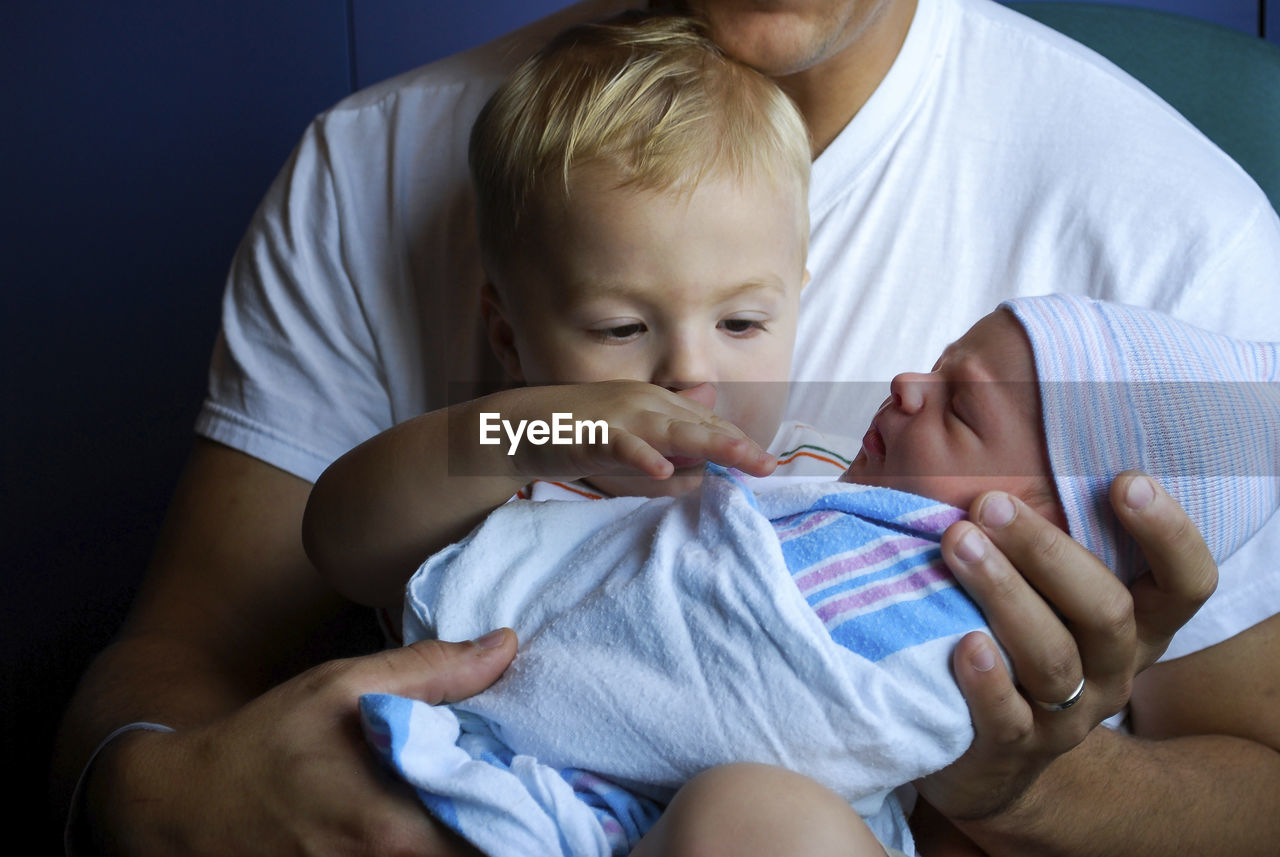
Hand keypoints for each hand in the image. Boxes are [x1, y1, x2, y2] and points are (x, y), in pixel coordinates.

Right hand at [86, 631, 517, 856]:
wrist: (179, 810)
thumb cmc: (265, 744)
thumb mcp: (342, 687)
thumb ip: (431, 671)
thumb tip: (508, 645)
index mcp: (395, 833)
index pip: (503, 847)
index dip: (545, 826)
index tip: (571, 795)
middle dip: (523, 837)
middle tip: (550, 803)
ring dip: (489, 843)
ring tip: (513, 812)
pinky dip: (450, 849)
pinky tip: (462, 825)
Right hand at [502, 380, 776, 481]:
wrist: (522, 426)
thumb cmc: (583, 435)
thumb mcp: (635, 444)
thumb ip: (669, 451)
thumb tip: (704, 467)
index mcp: (659, 404)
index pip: (708, 427)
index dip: (739, 444)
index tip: (769, 465)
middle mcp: (646, 403)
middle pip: (699, 426)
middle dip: (737, 445)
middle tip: (770, 466)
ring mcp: (619, 417)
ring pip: (671, 429)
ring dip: (707, 444)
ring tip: (740, 458)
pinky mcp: (591, 435)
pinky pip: (621, 444)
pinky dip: (641, 455)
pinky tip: (661, 470)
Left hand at [915, 471, 1216, 821]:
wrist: (986, 753)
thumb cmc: (1014, 640)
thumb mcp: (1047, 594)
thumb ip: (1042, 540)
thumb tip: (992, 453)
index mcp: (1137, 625)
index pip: (1186, 583)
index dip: (1167, 535)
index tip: (1125, 481)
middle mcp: (1114, 670)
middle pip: (1106, 612)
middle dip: (1047, 551)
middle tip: (989, 503)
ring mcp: (1068, 716)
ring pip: (1053, 658)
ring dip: (1005, 594)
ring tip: (957, 543)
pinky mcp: (1013, 747)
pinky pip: (1008, 719)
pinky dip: (987, 681)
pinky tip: (964, 642)